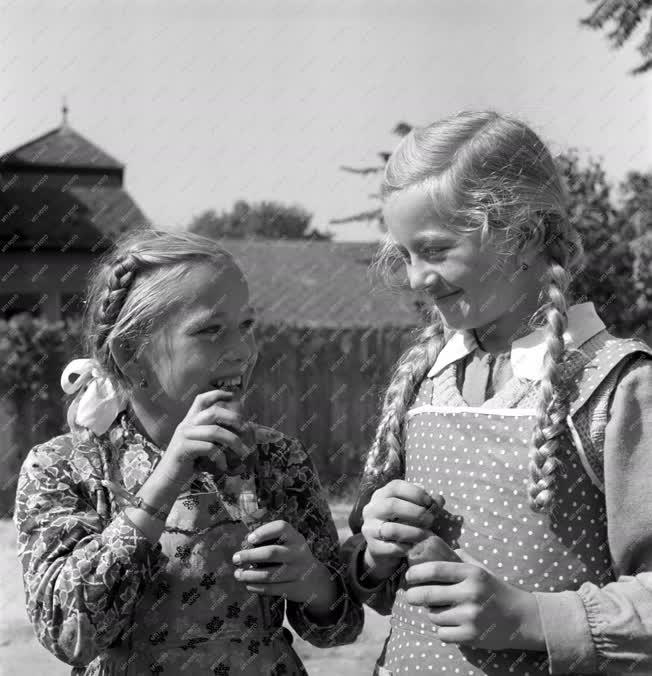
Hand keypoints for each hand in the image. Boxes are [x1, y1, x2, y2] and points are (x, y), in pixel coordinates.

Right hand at [154, 389, 253, 488]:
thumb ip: (222, 440)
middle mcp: (186, 425)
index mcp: (190, 421)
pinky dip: (221, 458)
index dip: (217, 394)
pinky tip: (223, 466)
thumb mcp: (205, 448)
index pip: (201, 399)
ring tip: (243, 452)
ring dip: (233, 441)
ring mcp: (184, 436)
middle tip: (246, 429)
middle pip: (213, 412)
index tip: (233, 396)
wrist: (167, 480)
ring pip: (215, 431)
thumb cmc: (189, 463)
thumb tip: (255, 436)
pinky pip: (209, 448)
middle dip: (234, 418)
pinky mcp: (183, 449)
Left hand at [232, 520, 336, 610]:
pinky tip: (248, 585)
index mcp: (295, 537)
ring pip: (269, 574)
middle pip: (271, 553)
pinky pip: (272, 589)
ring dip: (249, 575)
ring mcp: (298, 571)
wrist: (314, 579)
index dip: (263, 532)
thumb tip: (244, 546)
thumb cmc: (291, 556)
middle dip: (249, 556)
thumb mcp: (288, 543)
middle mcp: (298, 552)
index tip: (249, 539)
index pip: (281, 528)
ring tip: (238, 574)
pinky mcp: (295, 588)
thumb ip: (271, 541)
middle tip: (235, 558)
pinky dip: (257, 587)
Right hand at [361, 479, 445, 577]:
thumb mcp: (412, 510)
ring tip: (427, 535)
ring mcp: (370, 528)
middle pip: (392, 505)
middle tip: (431, 520)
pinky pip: (391, 548)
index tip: (429, 502)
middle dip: (416, 512)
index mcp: (381, 495)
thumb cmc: (402, 524)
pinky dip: (407, 547)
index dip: (415, 492)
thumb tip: (439, 499)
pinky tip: (415, 547)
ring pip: (391, 529)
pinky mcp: (373, 547)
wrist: (384, 550)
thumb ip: (426, 504)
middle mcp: (371, 509)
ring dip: (414, 532)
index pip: (395, 486)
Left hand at [405, 547, 543, 650]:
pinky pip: (442, 634)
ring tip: (440, 610)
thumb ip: (459, 559)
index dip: (415, 573)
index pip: (434, 569)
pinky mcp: (472, 636)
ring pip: (434, 615)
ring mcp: (471, 616)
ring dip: (432, 613)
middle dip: (413, 595)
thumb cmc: (497, 590)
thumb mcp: (482, 569)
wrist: (523, 618)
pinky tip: (450, 625)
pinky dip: (442, 630)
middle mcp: (470, 593)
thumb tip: (434, 546)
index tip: (409, 576)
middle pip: (427, 594)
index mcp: (471, 573)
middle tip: (411, 596)